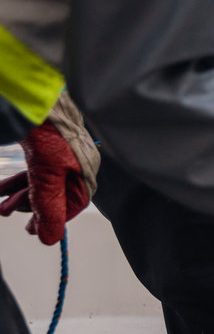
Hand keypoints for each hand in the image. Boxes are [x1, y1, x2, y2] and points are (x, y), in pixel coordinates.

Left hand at [0, 121, 89, 244]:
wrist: (37, 95)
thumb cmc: (49, 130)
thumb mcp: (46, 174)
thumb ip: (48, 206)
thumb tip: (50, 238)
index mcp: (84, 172)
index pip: (73, 204)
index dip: (53, 219)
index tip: (33, 229)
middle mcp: (75, 165)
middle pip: (54, 194)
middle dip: (29, 206)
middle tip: (7, 212)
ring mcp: (60, 155)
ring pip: (40, 183)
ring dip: (18, 195)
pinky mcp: (46, 147)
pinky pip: (33, 171)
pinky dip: (16, 181)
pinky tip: (0, 188)